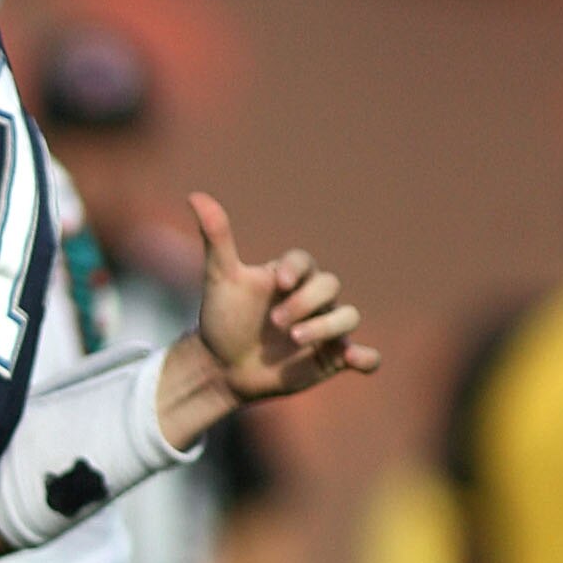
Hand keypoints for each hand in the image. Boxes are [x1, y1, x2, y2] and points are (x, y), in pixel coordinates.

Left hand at [191, 190, 379, 404]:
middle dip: (305, 302)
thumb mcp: (219, 280)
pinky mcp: (333, 357)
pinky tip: (355, 359)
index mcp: (290, 275)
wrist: (222, 367)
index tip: (278, 283)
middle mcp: (313, 299)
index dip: (296, 269)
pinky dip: (367, 357)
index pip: (304, 261)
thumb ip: (217, 239)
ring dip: (328, 327)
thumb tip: (196, 195)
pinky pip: (366, 356)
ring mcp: (326, 327)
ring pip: (349, 317)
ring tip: (294, 340)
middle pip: (329, 286)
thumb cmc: (224, 318)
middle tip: (275, 323)